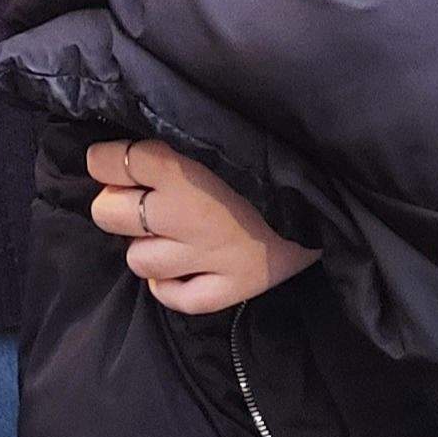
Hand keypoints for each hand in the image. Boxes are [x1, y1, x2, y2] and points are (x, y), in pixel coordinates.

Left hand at [87, 139, 319, 315]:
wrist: (331, 197)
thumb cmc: (265, 163)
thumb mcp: (214, 138)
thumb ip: (171, 143)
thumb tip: (120, 147)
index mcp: (184, 166)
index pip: (110, 162)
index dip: (106, 161)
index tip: (116, 162)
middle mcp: (189, 212)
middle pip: (109, 213)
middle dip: (118, 206)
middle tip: (142, 202)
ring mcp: (209, 255)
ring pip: (137, 260)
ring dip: (148, 248)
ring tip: (173, 236)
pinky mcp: (232, 287)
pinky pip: (173, 298)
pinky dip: (171, 286)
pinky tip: (185, 268)